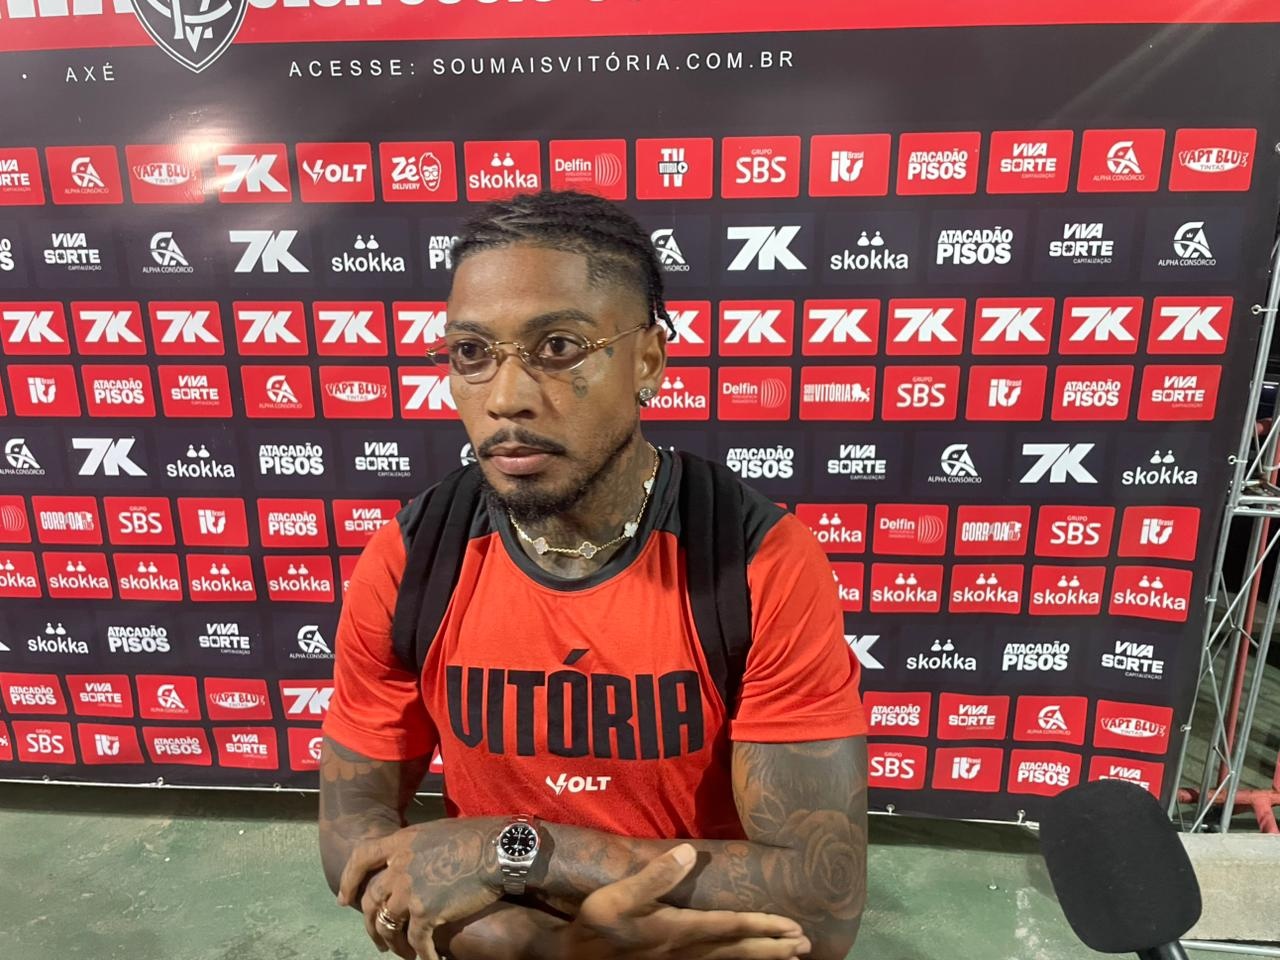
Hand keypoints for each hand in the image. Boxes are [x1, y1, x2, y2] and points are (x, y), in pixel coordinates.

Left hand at [338, 821, 503, 959]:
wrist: (498, 850)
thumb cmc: (476, 836)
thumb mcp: (437, 832)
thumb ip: (418, 848)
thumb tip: (415, 860)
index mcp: (401, 842)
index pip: (361, 858)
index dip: (348, 880)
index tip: (344, 899)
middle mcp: (399, 866)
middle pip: (371, 899)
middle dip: (370, 923)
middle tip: (377, 938)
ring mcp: (410, 890)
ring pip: (388, 923)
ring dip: (392, 942)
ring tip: (400, 953)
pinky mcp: (426, 912)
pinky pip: (416, 941)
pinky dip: (420, 954)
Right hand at [563, 844, 811, 958]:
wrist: (572, 959)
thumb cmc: (594, 925)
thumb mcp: (614, 897)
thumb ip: (652, 876)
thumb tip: (686, 852)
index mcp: (677, 931)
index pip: (730, 928)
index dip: (764, 927)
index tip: (793, 926)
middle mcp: (686, 952)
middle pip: (739, 951)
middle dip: (774, 947)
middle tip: (805, 945)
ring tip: (790, 958)